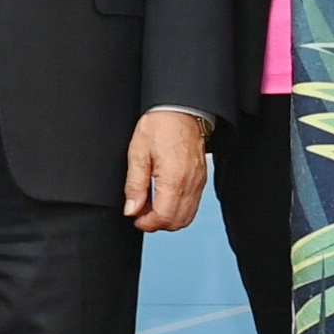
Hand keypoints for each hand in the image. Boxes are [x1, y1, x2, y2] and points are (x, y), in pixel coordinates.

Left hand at [124, 110, 206, 232]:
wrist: (181, 109)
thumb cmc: (160, 125)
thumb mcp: (138, 153)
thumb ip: (135, 185)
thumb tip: (132, 210)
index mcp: (174, 179)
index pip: (164, 217)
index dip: (147, 223)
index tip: (135, 217)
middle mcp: (190, 184)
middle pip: (178, 222)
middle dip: (158, 223)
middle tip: (141, 212)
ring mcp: (198, 182)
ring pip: (187, 216)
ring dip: (169, 218)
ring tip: (151, 205)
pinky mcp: (201, 179)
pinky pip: (193, 204)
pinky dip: (179, 209)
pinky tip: (164, 198)